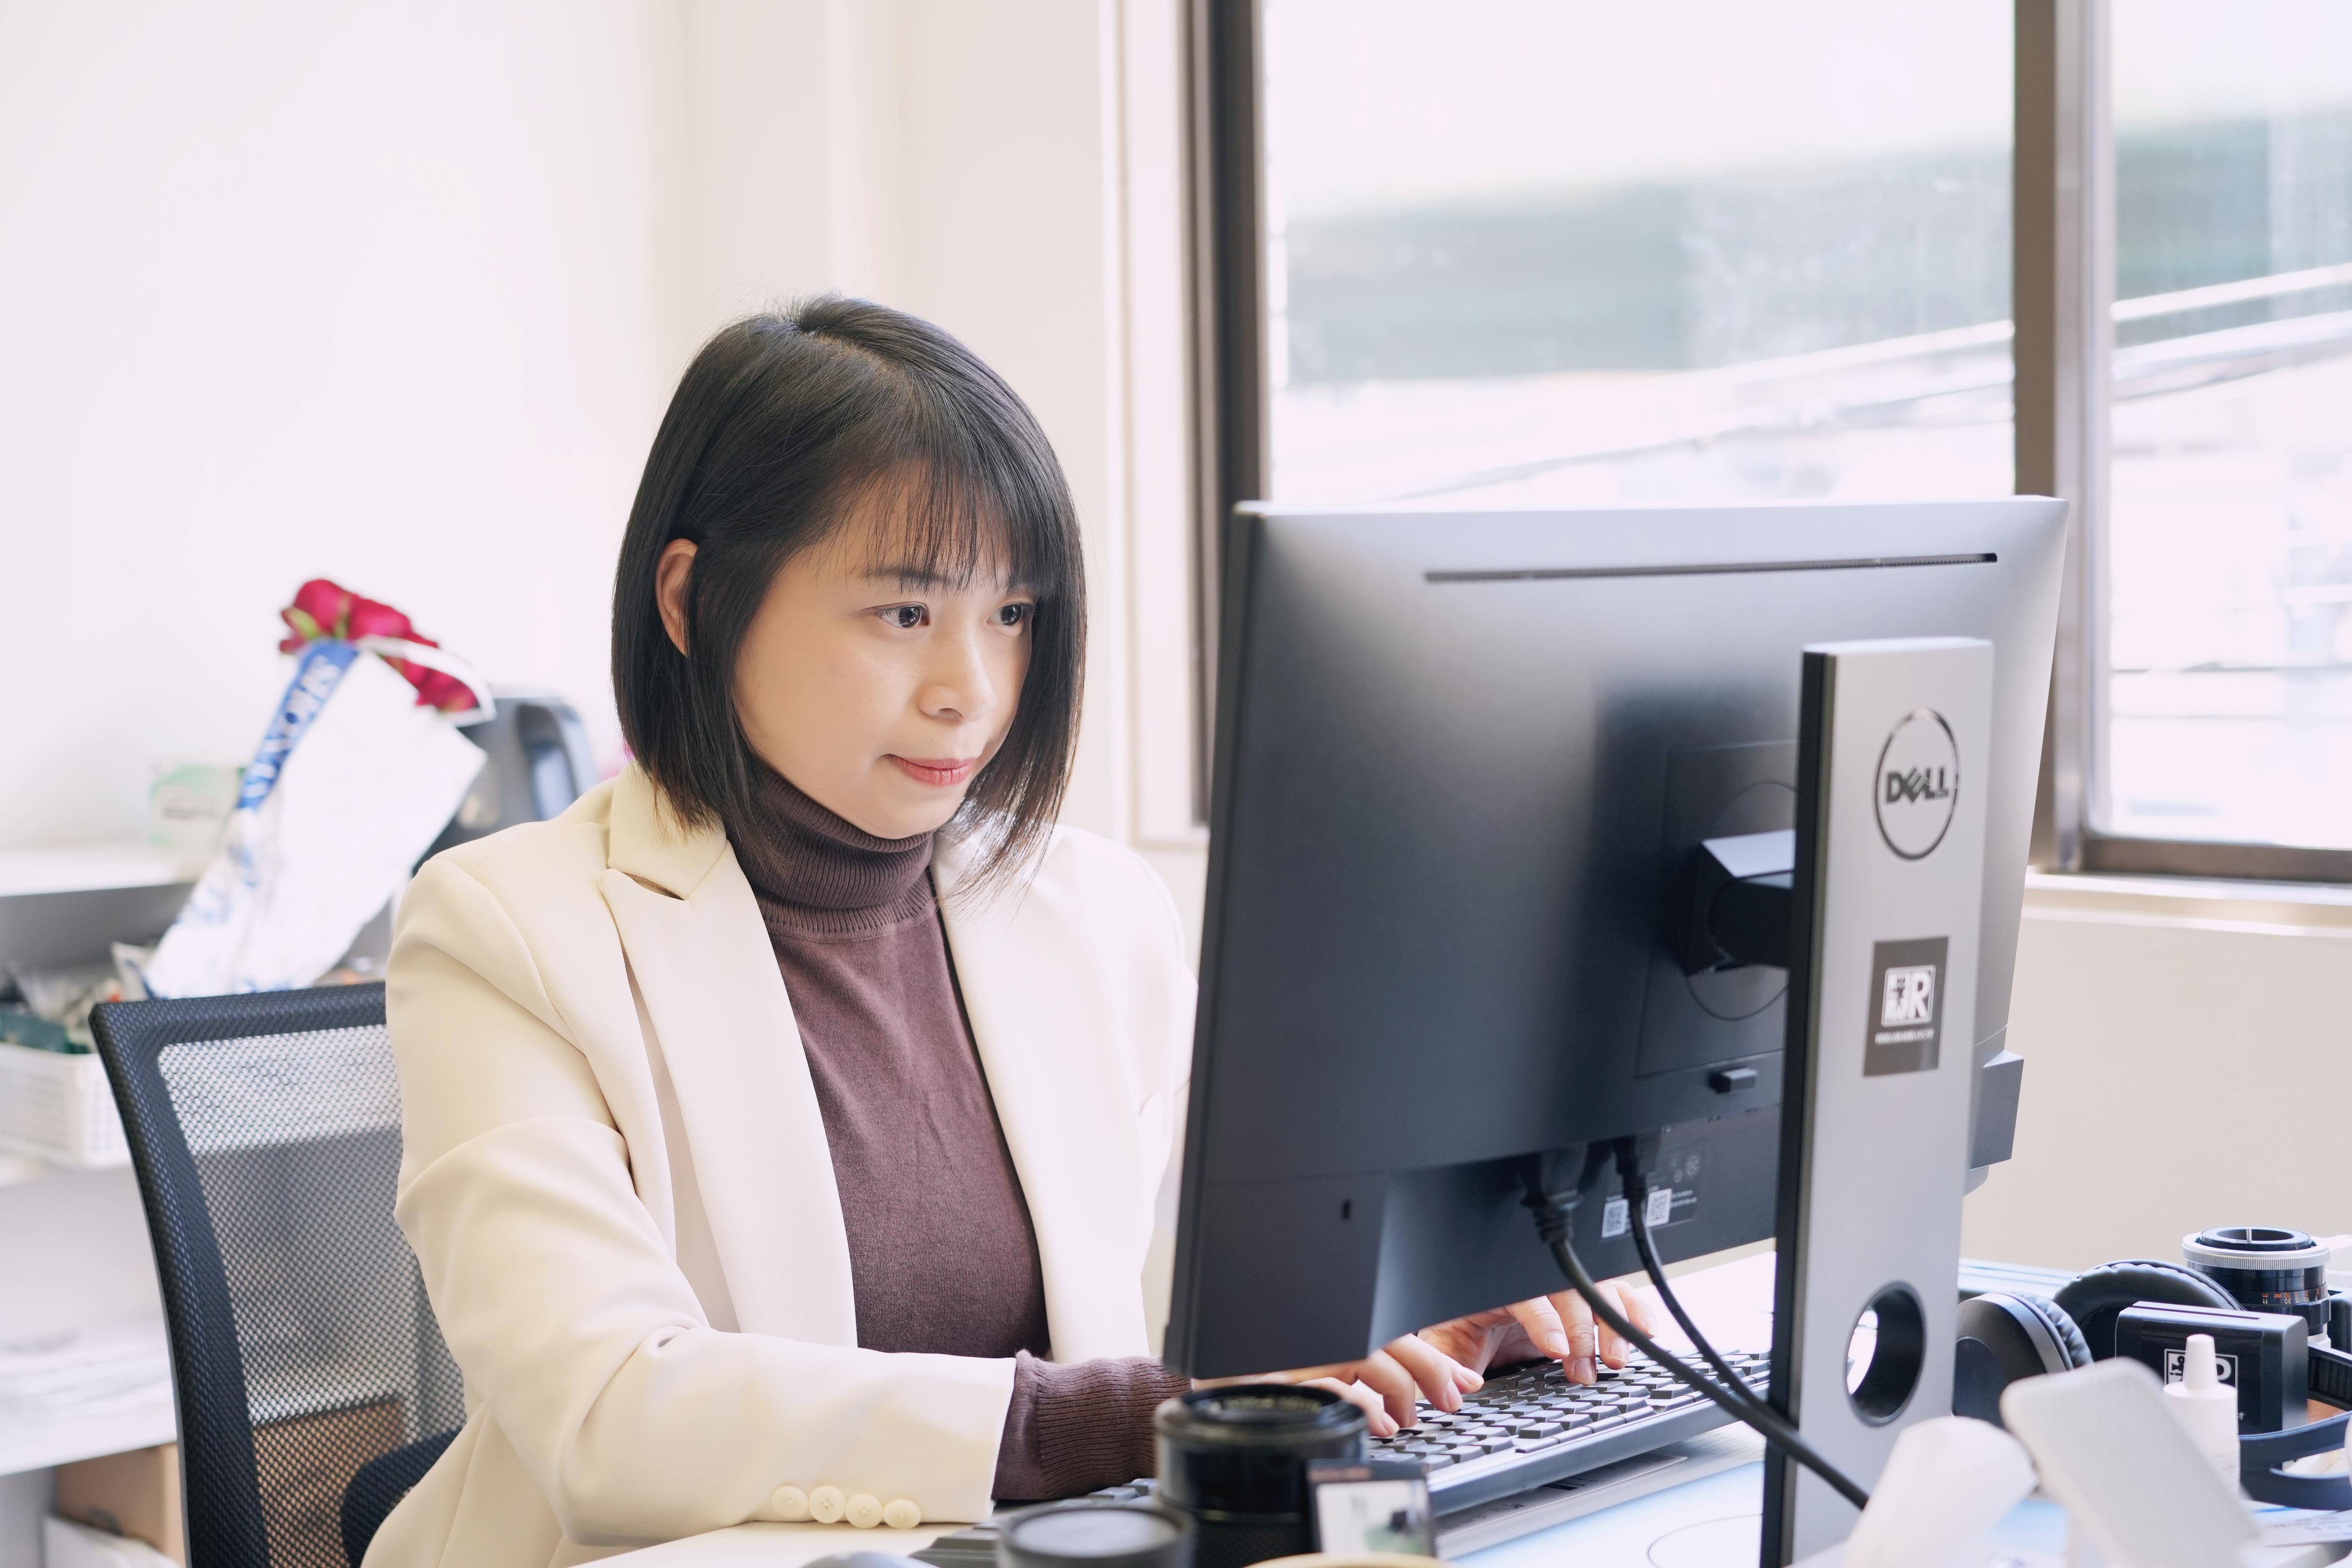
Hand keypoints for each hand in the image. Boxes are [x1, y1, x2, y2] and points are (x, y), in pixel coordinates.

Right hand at [1193, 1332, 1481, 1438]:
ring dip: (1399, 1388)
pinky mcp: (1275, 1376)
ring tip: (1407, 1418)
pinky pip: (1328, 1385)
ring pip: (1365, 1352)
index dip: (1434, 1357)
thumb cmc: (1259, 1362)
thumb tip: (1440, 1381)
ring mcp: (1296, 1349)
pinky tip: (1376, 1422)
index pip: (1392, 1324)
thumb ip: (1368, 1366)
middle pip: (1387, 1334)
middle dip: (1428, 1370)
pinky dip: (1360, 1404)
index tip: (1463, 1383)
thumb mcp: (1318, 1357)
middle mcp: (1313, 1326)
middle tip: (1449, 1400)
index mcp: (1326, 1314)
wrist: (1198, 1376)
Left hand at [1414, 1276, 1664, 1386]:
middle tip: (1589, 1368)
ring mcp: (1561, 1292)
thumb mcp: (1445, 1348)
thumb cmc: (1457, 1332)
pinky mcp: (1582, 1304)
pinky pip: (1616, 1296)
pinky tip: (1646, 1331)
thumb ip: (1448, 1367)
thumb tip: (1459, 1386)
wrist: (1469, 1325)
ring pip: (1598, 1290)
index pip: (1526, 1295)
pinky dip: (1635, 1311)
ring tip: (1617, 1359)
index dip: (1544, 1320)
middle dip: (1584, 1329)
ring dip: (1614, 1323)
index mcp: (1496, 1289)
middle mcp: (1532, 1283)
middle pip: (1569, 1290)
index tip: (1557, 1349)